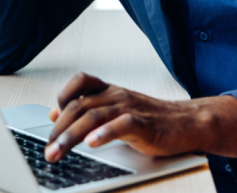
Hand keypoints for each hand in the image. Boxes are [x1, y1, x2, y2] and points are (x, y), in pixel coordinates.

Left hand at [43, 73, 236, 162]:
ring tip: (58, 152)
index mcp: (110, 91)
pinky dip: (104, 133)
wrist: (188, 123)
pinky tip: (92, 143)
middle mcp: (117, 96)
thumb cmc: (152, 119)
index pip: (80, 83)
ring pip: (93, 116)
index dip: (62, 96)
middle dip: (59, 130)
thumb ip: (88, 110)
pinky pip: (121, 125)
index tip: (50, 119)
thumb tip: (54, 112)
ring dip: (71, 136)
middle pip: (80, 106)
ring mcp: (130, 108)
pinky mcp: (143, 123)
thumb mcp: (116, 111)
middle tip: (48, 150)